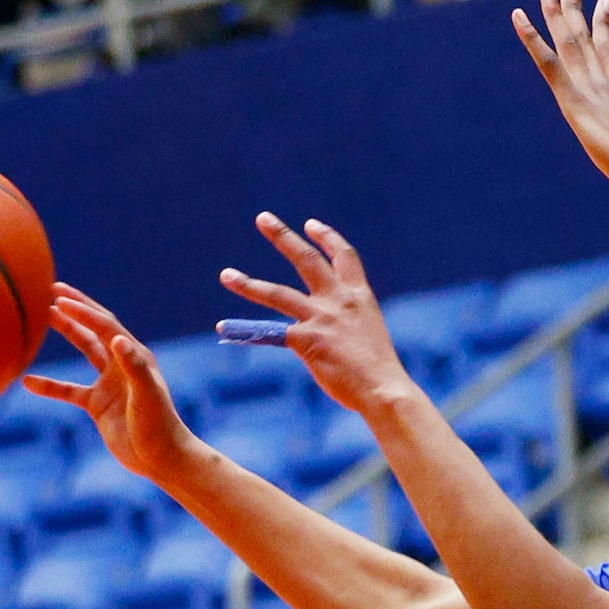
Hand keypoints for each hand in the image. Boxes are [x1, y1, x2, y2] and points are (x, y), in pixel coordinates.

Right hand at [23, 288, 201, 482]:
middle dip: (75, 309)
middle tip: (50, 290)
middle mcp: (122, 365)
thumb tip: (117, 338)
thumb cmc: (159, 426)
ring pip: (84, 350)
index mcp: (136, 357)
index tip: (58, 297)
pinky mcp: (99, 404)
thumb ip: (134, 367)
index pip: (106, 326)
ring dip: (66, 332)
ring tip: (40, 317)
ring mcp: (110, 383)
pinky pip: (69, 390)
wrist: (161, 459)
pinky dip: (50, 386)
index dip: (83, 310)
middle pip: (95, 329)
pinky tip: (27, 382)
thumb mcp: (147, 395)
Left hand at [220, 213, 416, 416]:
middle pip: (307, 259)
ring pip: (278, 293)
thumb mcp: (369, 337)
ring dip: (249, 284)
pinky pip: (269, 332)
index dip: (327, 237)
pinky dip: (245, 331)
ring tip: (226, 275)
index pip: (344, 257)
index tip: (310, 224)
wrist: (384, 390)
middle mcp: (339, 301)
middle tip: (263, 218)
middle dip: (283, 237)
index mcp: (360, 297)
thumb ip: (346, 327)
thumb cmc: (380, 374)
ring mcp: (322, 318)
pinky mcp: (306, 340)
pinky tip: (224, 328)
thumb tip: (320, 336)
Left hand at [512, 0, 608, 196]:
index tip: (604, 1)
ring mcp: (587, 87)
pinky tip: (518, 17)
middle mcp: (601, 81)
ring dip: (555, 13)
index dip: (602, 25)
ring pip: (567, 41)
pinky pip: (547, 62)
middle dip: (575, 8)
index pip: (606, 50)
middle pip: (585, 37)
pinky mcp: (572, 98)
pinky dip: (531, 38)